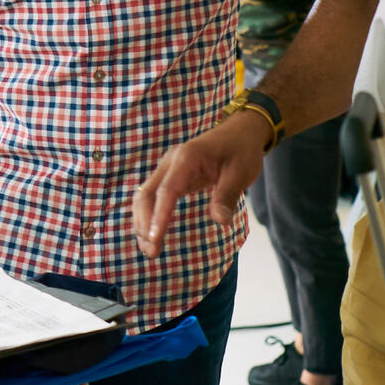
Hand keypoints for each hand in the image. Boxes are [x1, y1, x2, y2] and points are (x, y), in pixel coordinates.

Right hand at [133, 113, 268, 257]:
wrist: (240, 133)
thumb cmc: (241, 151)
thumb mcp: (240, 173)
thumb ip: (227, 196)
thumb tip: (220, 222)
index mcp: (187, 158)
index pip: (167, 190)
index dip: (159, 215)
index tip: (155, 239)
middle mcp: (171, 161)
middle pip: (147, 194)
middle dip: (145, 223)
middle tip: (151, 252)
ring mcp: (167, 168)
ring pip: (144, 196)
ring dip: (143, 221)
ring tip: (149, 249)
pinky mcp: (170, 175)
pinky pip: (152, 196)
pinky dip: (148, 215)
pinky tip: (151, 234)